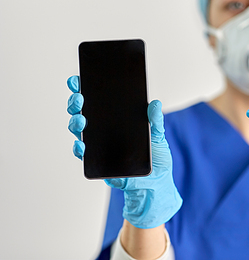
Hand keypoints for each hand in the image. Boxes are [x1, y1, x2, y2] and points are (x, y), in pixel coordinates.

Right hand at [67, 75, 181, 227]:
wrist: (155, 184)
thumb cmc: (157, 157)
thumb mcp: (158, 136)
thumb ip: (155, 121)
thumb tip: (154, 104)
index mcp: (116, 118)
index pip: (97, 100)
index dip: (84, 89)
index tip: (77, 79)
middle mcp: (104, 129)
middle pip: (82, 111)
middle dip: (76, 102)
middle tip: (79, 98)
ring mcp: (98, 145)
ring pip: (78, 130)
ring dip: (75, 123)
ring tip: (81, 119)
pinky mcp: (98, 162)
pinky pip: (83, 154)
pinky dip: (79, 148)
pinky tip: (81, 144)